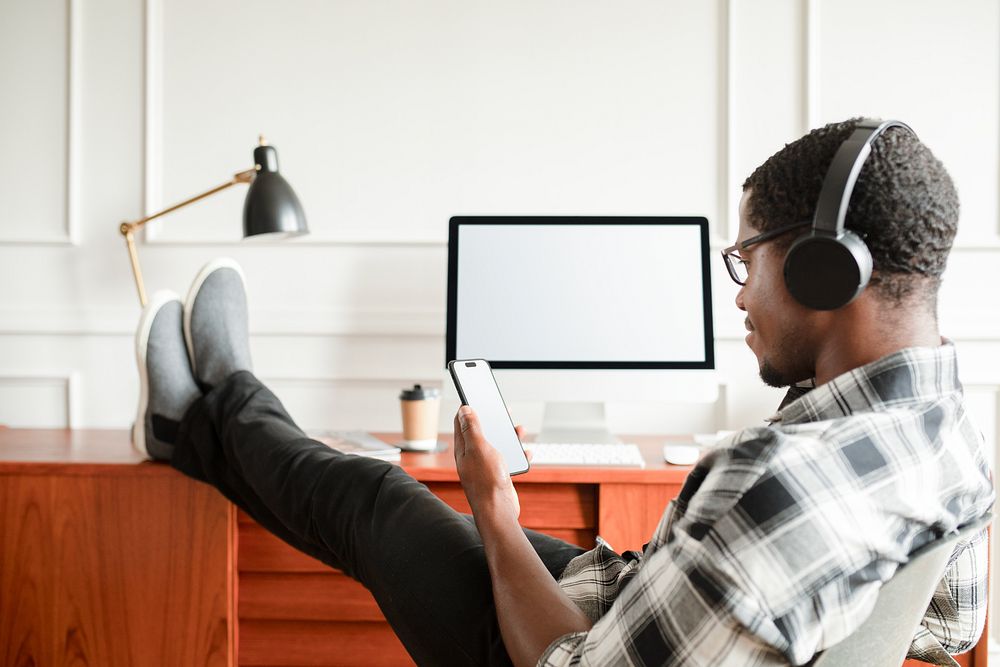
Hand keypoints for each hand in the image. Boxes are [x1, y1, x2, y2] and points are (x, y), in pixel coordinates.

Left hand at [454, 406, 524, 520]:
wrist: (498, 511)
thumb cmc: (486, 481)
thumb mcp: (479, 448)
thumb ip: (472, 428)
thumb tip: (464, 409)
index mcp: (463, 448)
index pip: (461, 421)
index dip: (468, 406)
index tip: (476, 395)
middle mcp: (472, 456)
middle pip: (482, 430)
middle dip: (493, 419)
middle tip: (502, 409)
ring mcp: (485, 466)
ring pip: (497, 444)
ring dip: (509, 435)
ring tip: (519, 429)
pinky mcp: (498, 475)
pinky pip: (509, 458)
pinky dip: (518, 453)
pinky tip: (526, 452)